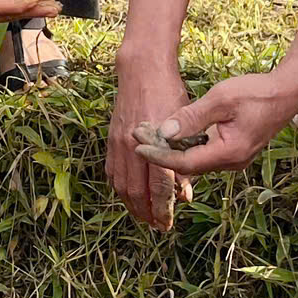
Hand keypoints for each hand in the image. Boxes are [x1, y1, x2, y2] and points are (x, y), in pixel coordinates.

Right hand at [0, 0, 59, 28]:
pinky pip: (5, 14)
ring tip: (52, 8)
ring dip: (31, 12)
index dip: (20, 5)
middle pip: (10, 16)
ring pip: (10, 16)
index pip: (0, 9)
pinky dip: (21, 9)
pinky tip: (34, 4)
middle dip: (34, 12)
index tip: (38, 1)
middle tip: (56, 8)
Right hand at [105, 50, 194, 231]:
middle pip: (136, 192)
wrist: (142, 71)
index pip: (159, 187)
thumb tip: (185, 193)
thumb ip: (185, 159)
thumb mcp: (185, 124)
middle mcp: (133, 147)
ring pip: (121, 186)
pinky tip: (128, 196)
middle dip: (147, 213)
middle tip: (158, 226)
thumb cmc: (170, 94)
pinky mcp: (111, 139)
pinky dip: (120, 188)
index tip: (168, 223)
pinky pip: (112, 172)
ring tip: (144, 217)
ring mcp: (119, 143)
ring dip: (132, 205)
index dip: (164, 208)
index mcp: (156, 144)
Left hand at [131, 71, 297, 178]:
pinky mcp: (234, 151)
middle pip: (188, 164)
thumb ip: (192, 116)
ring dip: (173, 148)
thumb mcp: (221, 99)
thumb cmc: (256, 92)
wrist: (288, 92)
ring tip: (149, 132)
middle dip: (162, 151)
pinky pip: (205, 153)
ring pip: (196, 160)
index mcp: (229, 153)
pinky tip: (173, 132)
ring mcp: (234, 159)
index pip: (185, 163)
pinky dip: (187, 144)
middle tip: (138, 134)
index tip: (137, 145)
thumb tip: (165, 131)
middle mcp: (232, 162)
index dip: (159, 155)